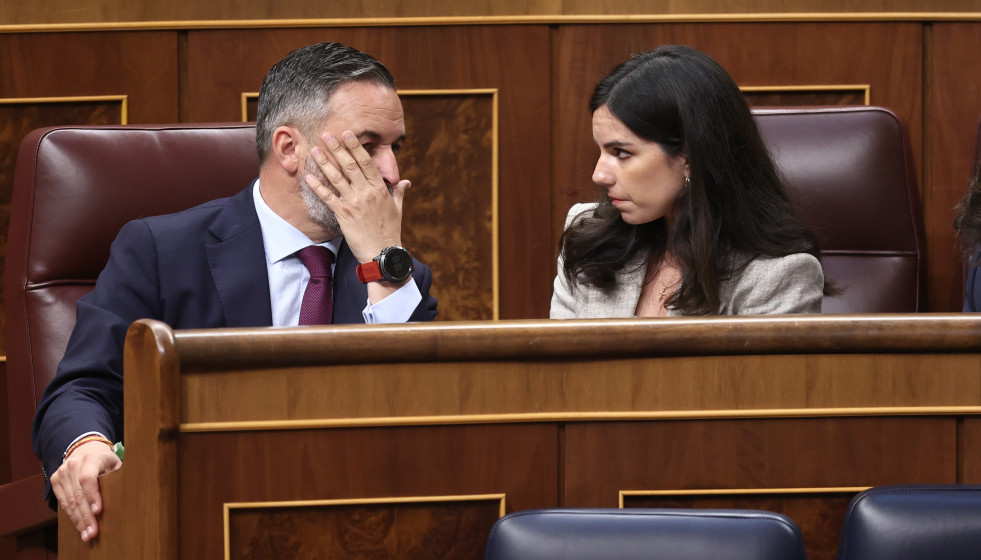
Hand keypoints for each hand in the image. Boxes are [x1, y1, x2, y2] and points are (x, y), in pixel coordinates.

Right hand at [51, 441, 121, 541]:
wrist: (85, 449)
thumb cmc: (105, 460)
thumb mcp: (115, 463)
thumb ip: (119, 476)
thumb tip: (130, 494)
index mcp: (90, 458)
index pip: (88, 479)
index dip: (92, 496)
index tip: (98, 511)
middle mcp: (73, 464)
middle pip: (78, 494)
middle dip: (86, 516)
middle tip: (93, 532)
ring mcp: (62, 472)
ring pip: (69, 501)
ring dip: (78, 520)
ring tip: (87, 534)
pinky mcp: (55, 480)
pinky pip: (63, 502)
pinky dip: (71, 515)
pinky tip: (79, 526)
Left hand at [305, 131, 410, 263]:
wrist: (382, 253)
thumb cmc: (391, 231)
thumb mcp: (398, 209)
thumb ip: (398, 192)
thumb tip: (405, 181)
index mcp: (380, 189)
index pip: (367, 162)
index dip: (356, 147)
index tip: (348, 134)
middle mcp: (367, 192)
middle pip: (350, 165)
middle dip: (338, 148)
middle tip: (327, 134)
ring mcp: (354, 203)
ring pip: (337, 178)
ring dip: (325, 162)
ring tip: (315, 149)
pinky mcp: (344, 215)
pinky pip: (328, 197)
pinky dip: (317, 186)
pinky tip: (309, 176)